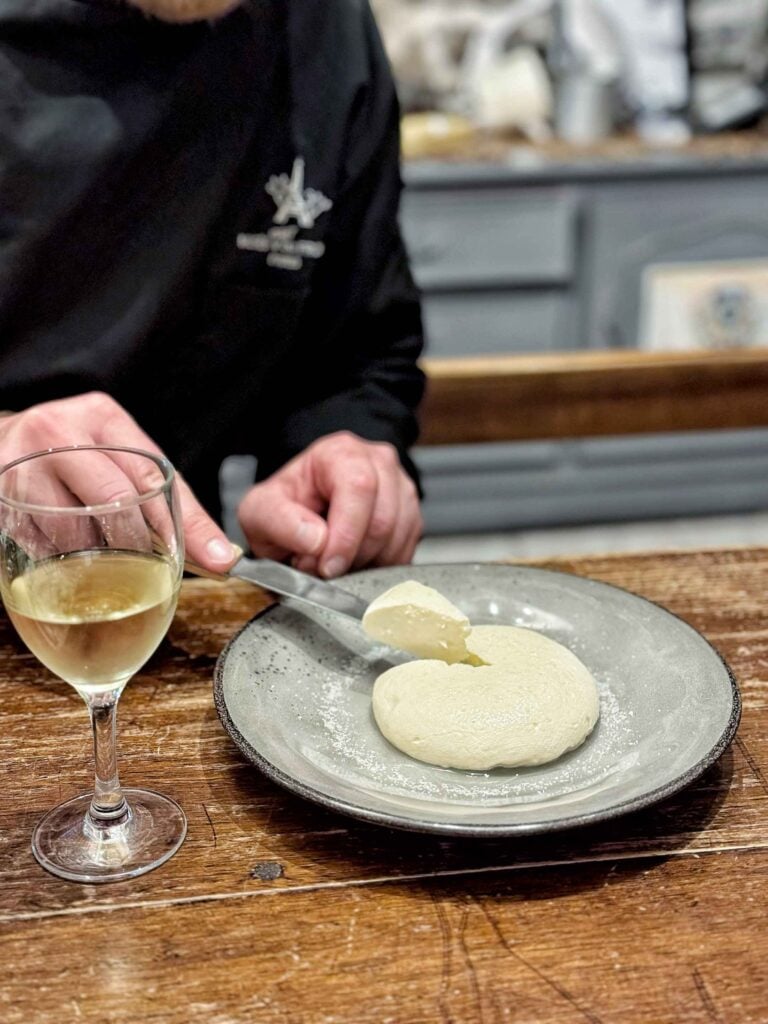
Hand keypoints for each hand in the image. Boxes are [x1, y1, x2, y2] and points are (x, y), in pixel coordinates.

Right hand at [0, 393, 236, 572]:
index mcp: (102, 417)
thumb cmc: (77, 455)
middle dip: (137, 546)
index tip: (216, 561)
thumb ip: (169, 501)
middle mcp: (57, 433)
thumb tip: (221, 557)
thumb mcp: (122, 459)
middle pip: (114, 503)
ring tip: (98, 555)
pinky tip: (66, 555)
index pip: (151, 476)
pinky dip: (63, 562)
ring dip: (96, 558)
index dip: (186, 524)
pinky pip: (41, 548)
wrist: (2, 443)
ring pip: (75, 533)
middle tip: (145, 568)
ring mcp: (21, 465)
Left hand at [237, 431, 421, 577]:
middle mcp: (378, 463)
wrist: (302, 511)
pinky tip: (355, 562)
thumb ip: (279, 521)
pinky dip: (379, 568)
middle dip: (352, 555)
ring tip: (335, 562)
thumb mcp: (261, 511)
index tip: (327, 566)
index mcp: (340, 452)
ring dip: (365, 563)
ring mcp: (400, 489)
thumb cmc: (285, 506)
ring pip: (397, 539)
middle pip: (383, 518)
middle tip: (323, 568)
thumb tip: (317, 540)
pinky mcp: (410, 518)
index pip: (358, 487)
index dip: (345, 534)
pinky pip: (405, 552)